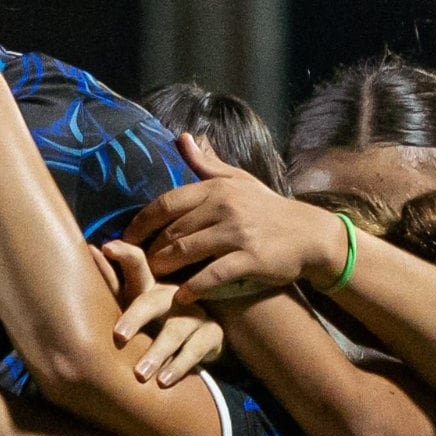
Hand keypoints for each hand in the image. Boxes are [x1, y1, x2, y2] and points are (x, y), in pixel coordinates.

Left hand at [100, 240, 225, 385]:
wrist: (196, 344)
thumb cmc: (153, 322)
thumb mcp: (131, 305)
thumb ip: (113, 283)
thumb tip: (92, 250)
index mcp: (149, 286)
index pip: (137, 264)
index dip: (124, 254)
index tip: (106, 248)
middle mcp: (173, 295)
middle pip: (153, 301)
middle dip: (136, 317)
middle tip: (119, 336)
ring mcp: (195, 313)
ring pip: (175, 331)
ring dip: (157, 353)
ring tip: (140, 374)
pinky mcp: (211, 334)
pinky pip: (195, 350)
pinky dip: (179, 366)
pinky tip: (164, 381)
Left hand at [132, 136, 345, 298]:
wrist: (309, 235)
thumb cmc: (268, 209)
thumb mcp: (239, 180)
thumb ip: (206, 164)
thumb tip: (182, 138)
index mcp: (217, 189)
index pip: (166, 203)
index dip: (140, 223)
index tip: (126, 238)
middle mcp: (225, 208)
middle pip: (172, 231)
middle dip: (150, 250)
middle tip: (138, 264)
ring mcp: (238, 234)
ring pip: (186, 251)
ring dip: (165, 268)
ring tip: (154, 279)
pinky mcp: (250, 259)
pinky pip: (212, 275)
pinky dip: (193, 288)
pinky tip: (181, 298)